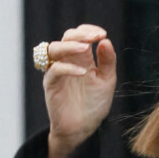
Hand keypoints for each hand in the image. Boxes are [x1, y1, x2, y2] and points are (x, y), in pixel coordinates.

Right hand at [43, 24, 116, 157]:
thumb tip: (106, 41)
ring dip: (70, 45)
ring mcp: (58, 71)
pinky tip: (83, 72)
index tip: (102, 34)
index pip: (80, 35)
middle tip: (95, 36)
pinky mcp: (51, 84)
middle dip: (80, 34)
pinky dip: (67, 68)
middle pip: (66, 37)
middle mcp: (68, 60)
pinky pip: (54, 70)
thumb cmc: (95, 102)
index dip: (89, 30)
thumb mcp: (107, 79)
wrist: (84, 127)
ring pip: (54, 48)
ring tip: (86, 48)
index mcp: (82, 57)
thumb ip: (107, 61)